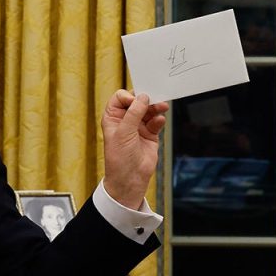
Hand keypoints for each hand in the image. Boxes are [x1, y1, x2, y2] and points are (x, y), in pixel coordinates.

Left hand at [101, 90, 168, 209]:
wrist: (130, 179)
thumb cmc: (119, 159)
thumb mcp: (123, 133)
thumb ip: (133, 114)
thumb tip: (142, 97)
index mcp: (112, 118)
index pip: (120, 98)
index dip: (129, 96)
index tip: (136, 101)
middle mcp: (125, 121)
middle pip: (137, 102)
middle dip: (146, 100)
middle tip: (155, 98)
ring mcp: (138, 127)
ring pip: (148, 111)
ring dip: (155, 108)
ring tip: (162, 106)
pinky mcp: (150, 135)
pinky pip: (156, 122)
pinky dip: (159, 119)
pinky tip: (160, 120)